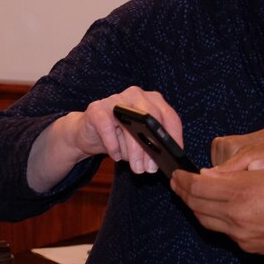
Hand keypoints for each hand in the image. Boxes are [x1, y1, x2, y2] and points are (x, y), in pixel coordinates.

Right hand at [28, 86, 182, 191]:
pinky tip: (115, 155)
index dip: (174, 136)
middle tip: (151, 168)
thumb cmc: (119, 137)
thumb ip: (152, 146)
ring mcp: (116, 99)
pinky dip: (112, 144)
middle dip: (152, 146)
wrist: (88, 134)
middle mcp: (137, 95)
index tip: (174, 155)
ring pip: (130, 123)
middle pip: (151, 119)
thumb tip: (162, 160)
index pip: (169, 116)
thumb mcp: (140, 142)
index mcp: (153, 101)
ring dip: (134, 150)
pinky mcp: (97, 108)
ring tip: (137, 168)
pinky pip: (107, 126)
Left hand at [171, 167, 263, 258]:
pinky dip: (214, 220)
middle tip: (177, 184)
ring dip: (195, 208)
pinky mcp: (248, 247)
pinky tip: (216, 212)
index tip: (176, 174)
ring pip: (206, 222)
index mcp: (241, 192)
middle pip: (197, 206)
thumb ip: (237, 172)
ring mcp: (240, 235)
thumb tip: (210, 175)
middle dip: (183, 193)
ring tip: (190, 198)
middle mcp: (236, 216)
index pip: (199, 186)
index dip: (183, 180)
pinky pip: (223, 232)